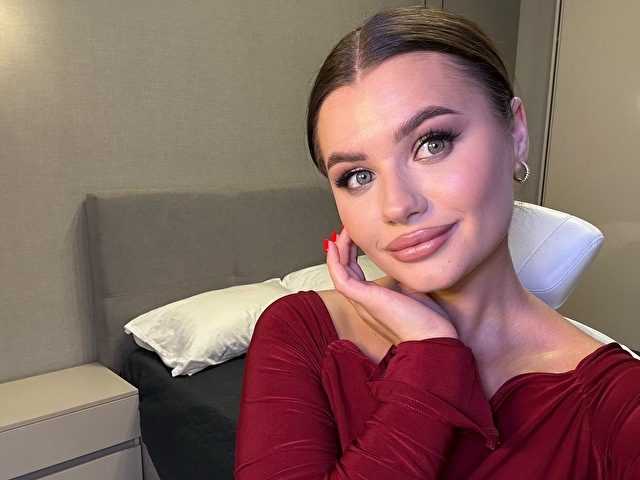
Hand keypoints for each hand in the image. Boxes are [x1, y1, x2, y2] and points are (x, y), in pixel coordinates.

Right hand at [325, 228, 457, 344]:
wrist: (434, 339)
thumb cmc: (429, 321)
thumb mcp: (414, 291)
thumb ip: (403, 278)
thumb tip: (403, 262)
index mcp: (374, 302)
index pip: (356, 274)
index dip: (352, 255)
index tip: (357, 237)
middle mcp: (363, 303)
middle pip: (345, 271)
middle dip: (344, 248)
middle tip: (347, 229)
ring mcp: (362, 302)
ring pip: (340, 273)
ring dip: (338, 250)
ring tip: (342, 232)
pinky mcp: (364, 299)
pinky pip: (341, 278)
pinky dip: (334, 261)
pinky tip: (335, 245)